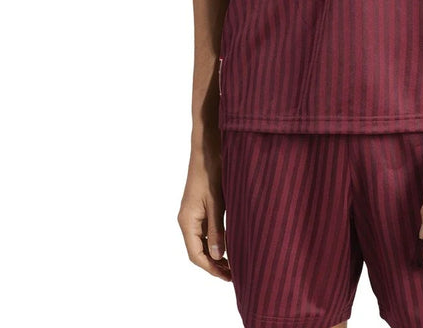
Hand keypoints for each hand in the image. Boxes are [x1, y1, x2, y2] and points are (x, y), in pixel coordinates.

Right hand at [178, 128, 231, 281]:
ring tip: (235, 263)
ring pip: (202, 241)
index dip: (211, 268)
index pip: (196, 254)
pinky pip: (206, 229)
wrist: (208, 145)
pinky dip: (217, 239)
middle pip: (198, 250)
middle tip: (235, 274)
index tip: (228, 277)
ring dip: (216, 253)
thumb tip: (218, 256)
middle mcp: (187, 219)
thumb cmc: (212, 170)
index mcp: (187, 220)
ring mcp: (193, 212)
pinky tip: (231, 243)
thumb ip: (217, 229)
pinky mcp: (201, 205)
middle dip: (214, 264)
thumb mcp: (217, 201)